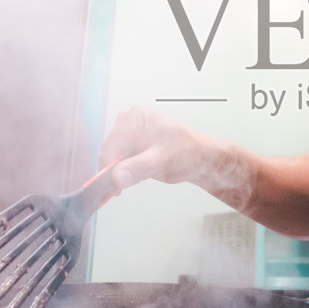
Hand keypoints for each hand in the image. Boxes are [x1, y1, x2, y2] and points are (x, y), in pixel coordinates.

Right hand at [98, 107, 250, 205]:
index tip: (108, 185)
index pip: (113, 143)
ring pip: (113, 157)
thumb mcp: (162, 160)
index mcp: (136, 117)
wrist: (200, 159)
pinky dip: (122, 173)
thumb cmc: (187, 153)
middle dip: (112, 170)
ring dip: (116, 173)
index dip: (109, 165)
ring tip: (122, 187)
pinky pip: (119, 161)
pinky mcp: (132, 147)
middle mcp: (130, 122)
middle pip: (111, 149)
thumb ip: (139, 167)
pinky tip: (130, 180)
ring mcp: (130, 134)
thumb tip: (117, 177)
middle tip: (115, 190)